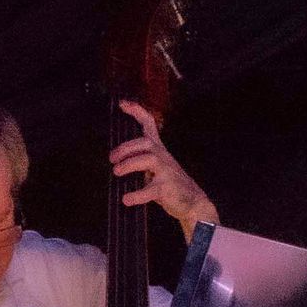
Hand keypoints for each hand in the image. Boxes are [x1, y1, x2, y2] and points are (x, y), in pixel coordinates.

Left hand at [110, 99, 219, 242]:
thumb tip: (117, 161)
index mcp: (159, 151)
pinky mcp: (166, 189)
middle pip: (145, 142)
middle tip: (112, 159)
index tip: (123, 103)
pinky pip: (149, 190)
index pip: (149, 125)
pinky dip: (136, 195)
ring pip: (147, 160)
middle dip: (125, 148)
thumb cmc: (172, 185)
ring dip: (128, 164)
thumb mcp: (158, 168)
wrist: (194, 203)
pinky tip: (126, 199)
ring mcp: (166, 172)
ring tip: (117, 172)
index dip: (136, 112)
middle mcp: (163, 157)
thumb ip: (142, 161)